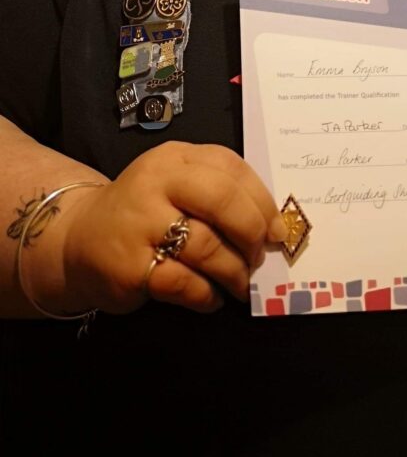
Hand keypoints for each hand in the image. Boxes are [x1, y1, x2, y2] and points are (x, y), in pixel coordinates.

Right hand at [31, 142, 286, 315]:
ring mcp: (141, 223)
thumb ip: (220, 194)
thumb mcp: (177, 186)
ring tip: (239, 283)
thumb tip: (274, 227)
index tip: (277, 230)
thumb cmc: (145, 212)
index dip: (263, 202)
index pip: (233, 168)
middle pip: (224, 200)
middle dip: (252, 232)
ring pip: (208, 246)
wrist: (79, 238)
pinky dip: (207, 295)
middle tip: (260, 256)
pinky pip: (186, 283)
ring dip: (234, 271)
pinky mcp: (132, 266)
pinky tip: (211, 298)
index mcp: (176, 159)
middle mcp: (157, 183)